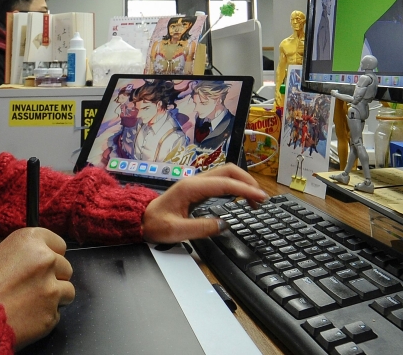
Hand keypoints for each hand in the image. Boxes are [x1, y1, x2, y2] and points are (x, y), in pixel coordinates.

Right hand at [0, 227, 73, 348]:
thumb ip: (24, 254)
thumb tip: (36, 260)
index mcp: (30, 240)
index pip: (59, 244)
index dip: (51, 255)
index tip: (45, 263)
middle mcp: (45, 259)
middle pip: (65, 267)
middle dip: (53, 277)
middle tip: (33, 285)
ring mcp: (51, 287)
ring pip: (67, 290)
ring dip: (54, 296)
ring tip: (31, 302)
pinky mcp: (52, 312)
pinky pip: (57, 313)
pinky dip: (46, 315)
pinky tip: (27, 315)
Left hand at [142, 163, 267, 243]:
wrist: (141, 219)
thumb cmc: (156, 224)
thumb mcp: (177, 231)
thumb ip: (201, 228)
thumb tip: (224, 225)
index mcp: (191, 188)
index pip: (225, 184)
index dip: (245, 189)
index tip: (260, 198)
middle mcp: (195, 181)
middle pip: (228, 171)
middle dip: (248, 181)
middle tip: (261, 198)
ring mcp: (197, 183)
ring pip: (226, 174)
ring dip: (243, 183)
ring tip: (255, 199)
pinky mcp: (198, 189)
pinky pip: (221, 182)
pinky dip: (235, 186)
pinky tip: (241, 198)